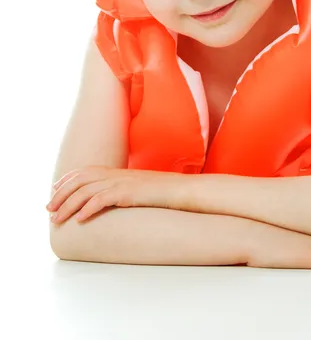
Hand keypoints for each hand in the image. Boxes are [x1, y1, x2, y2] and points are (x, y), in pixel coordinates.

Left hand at [46, 166, 183, 223]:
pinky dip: (88, 209)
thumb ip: (121, 190)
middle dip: (60, 194)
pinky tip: (80, 220)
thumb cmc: (162, 192)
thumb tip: (108, 200)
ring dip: (68, 205)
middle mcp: (116, 174)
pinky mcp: (128, 193)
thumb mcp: (137, 188)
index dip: (66, 180)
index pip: (84, 171)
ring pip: (86, 191)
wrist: (181, 190)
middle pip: (80, 180)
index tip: (54, 191)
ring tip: (57, 219)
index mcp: (117, 171)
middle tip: (48, 209)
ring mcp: (122, 182)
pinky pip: (102, 199)